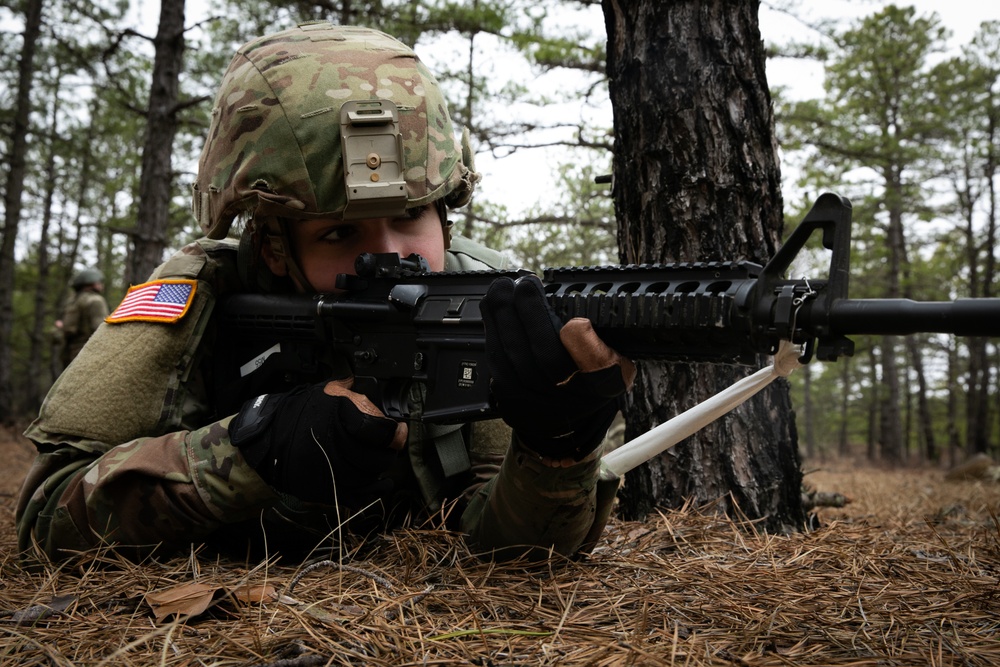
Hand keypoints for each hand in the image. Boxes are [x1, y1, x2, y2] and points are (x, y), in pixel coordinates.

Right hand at [229, 379, 406, 506]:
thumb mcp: (328, 391)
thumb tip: (375, 396)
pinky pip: (361, 495)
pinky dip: (374, 489)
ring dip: (379, 468)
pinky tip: (379, 483)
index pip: (381, 431)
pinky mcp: (330, 490)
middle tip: (387, 445)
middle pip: (380, 457)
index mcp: (343, 418)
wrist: (269, 439)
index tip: (398, 430)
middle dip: (388, 451)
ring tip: (376, 459)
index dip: (394, 432)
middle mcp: (340, 446)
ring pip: (372, 476)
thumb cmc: (300, 414)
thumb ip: (354, 394)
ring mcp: (335, 471)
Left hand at [480, 275, 634, 462]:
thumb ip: (603, 346)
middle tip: (522, 284)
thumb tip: (580, 323)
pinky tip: (491, 309)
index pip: (598, 369)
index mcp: (602, 386)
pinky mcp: (509, 401)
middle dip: (530, 314)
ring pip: (514, 357)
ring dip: (503, 317)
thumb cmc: (586, 382)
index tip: (576, 322)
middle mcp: (569, 400)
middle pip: (545, 357)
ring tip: (501, 288)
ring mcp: (537, 404)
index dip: (586, 347)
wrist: (561, 422)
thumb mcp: (612, 366)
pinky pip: (497, 362)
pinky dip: (492, 332)